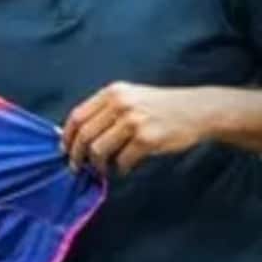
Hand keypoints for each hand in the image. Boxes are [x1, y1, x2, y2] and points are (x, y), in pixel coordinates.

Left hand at [62, 82, 204, 174]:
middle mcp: (120, 104)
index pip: (77, 116)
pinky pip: (122, 160)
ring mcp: (134, 121)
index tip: (64, 149)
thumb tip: (77, 135)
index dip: (67, 136)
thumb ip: (105, 111)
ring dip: (97, 164)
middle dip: (77, 155)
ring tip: (102, 169)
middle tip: (76, 167)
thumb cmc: (159, 106)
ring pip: (99, 150)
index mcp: (112, 93)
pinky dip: (120, 168)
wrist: (197, 110)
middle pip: (85, 135)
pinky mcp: (148, 138)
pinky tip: (123, 169)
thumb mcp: (130, 97)